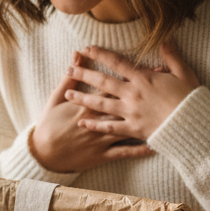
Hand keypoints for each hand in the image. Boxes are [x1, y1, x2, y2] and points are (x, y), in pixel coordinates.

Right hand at [29, 65, 154, 172]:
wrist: (43, 154)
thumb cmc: (49, 125)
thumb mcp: (56, 98)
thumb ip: (69, 77)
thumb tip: (77, 55)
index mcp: (88, 105)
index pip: (113, 86)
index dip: (132, 77)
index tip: (151, 68)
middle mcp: (98, 121)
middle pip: (125, 104)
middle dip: (145, 95)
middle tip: (165, 86)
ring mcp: (102, 139)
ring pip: (128, 128)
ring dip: (147, 120)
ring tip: (166, 114)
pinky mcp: (103, 155)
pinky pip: (126, 152)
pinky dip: (141, 150)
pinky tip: (156, 146)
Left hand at [65, 39, 198, 141]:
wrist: (195, 126)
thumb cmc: (191, 99)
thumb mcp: (184, 73)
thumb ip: (172, 55)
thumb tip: (166, 37)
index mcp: (144, 78)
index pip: (117, 62)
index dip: (100, 54)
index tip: (86, 49)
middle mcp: (133, 94)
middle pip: (103, 82)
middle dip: (84, 75)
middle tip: (69, 69)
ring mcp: (131, 112)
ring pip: (101, 104)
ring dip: (83, 98)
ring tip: (68, 94)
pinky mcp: (132, 129)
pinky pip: (110, 127)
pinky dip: (95, 125)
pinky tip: (82, 123)